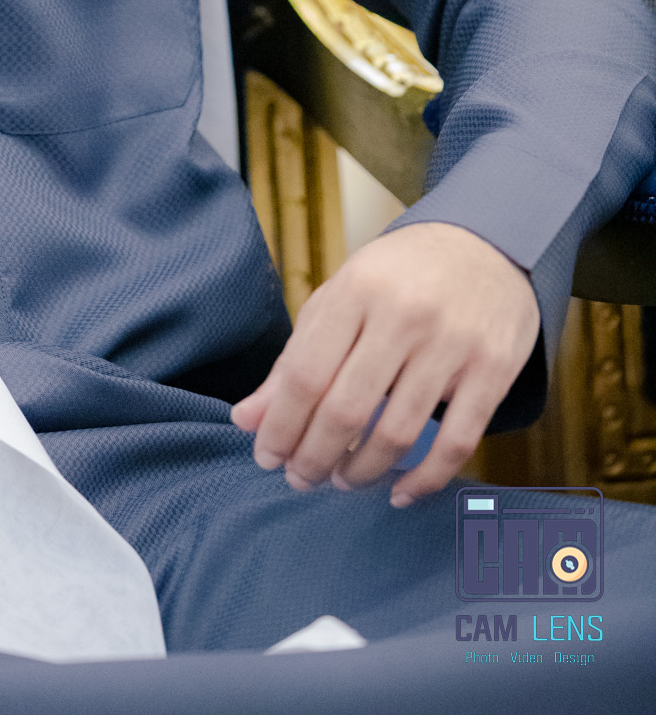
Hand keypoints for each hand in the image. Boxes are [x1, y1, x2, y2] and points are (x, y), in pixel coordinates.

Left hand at [230, 222, 539, 506]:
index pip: (306, 374)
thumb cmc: (398, 277)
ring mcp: (453, 345)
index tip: (267, 456)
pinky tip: (398, 491)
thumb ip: (295, 359)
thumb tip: (246, 420)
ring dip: (361, 472)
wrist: (486, 246)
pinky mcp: (492, 372)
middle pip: (347, 410)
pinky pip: (456, 444)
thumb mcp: (340, 298)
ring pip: (398, 434)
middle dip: (314, 457)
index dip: (280, 426)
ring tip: (342, 480)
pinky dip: (423, 480)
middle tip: (300, 478)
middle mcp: (404, 315)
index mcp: (356, 290)